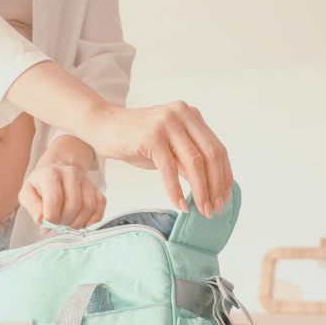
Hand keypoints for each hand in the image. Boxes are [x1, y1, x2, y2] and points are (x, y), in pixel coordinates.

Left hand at [20, 164, 106, 231]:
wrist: (54, 173)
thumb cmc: (40, 186)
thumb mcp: (27, 193)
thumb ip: (32, 206)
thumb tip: (41, 220)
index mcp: (51, 174)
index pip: (55, 200)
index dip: (51, 218)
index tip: (47, 225)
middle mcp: (70, 173)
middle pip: (73, 205)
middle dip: (64, 221)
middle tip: (57, 223)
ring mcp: (85, 179)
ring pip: (88, 207)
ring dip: (77, 222)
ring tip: (67, 222)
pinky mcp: (95, 187)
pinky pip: (101, 204)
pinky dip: (94, 218)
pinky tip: (84, 224)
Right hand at [91, 101, 231, 218]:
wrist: (101, 126)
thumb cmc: (134, 140)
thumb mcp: (167, 149)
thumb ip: (187, 161)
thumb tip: (211, 187)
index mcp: (191, 115)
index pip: (218, 148)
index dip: (224, 175)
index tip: (223, 198)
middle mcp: (183, 114)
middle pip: (212, 155)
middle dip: (216, 186)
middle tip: (214, 208)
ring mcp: (168, 123)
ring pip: (194, 163)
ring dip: (200, 191)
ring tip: (200, 209)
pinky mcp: (152, 136)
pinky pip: (170, 169)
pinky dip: (176, 190)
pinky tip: (180, 204)